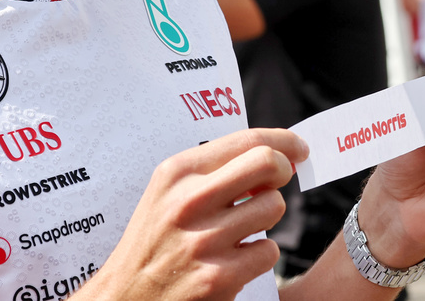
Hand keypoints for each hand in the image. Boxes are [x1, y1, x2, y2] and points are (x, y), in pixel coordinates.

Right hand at [80, 128, 307, 300]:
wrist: (126, 296)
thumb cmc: (156, 240)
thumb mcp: (169, 192)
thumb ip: (214, 170)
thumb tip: (277, 153)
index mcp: (177, 172)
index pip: (246, 140)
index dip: (283, 141)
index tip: (299, 148)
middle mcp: (189, 201)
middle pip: (268, 163)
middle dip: (283, 170)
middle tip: (280, 180)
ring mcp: (204, 240)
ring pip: (274, 207)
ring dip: (266, 218)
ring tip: (241, 228)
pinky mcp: (218, 277)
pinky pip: (268, 250)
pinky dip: (259, 254)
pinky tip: (235, 258)